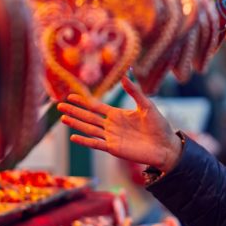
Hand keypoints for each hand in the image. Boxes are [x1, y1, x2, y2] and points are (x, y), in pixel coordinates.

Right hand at [58, 76, 181, 172]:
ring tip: (63, 118)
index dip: (84, 101)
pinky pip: (96, 144)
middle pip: (89, 117)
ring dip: (76, 124)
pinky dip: (85, 141)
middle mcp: (112, 125)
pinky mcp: (114, 148)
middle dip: (75, 111)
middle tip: (59, 106)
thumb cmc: (159, 126)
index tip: (70, 96)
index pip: (96, 107)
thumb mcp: (147, 105)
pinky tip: (73, 137)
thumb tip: (124, 77)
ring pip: (89, 129)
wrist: (165, 146)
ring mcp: (111, 137)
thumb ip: (135, 92)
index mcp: (118, 114)